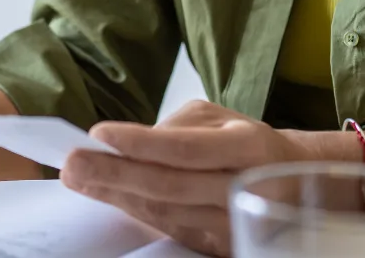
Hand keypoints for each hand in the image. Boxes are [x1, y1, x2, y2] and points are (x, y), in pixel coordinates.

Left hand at [61, 101, 311, 256]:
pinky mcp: (224, 247)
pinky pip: (172, 229)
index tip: (98, 133)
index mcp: (250, 146)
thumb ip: (178, 128)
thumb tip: (127, 145)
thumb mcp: (222, 120)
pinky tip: (109, 195)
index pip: (187, 149)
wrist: (293, 181)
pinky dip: (137, 211)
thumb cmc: (246, 142)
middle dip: (115, 175)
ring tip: (78, 177)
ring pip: (166, 213)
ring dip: (117, 195)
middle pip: (171, 187)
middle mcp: (246, 189)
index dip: (141, 143)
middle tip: (71, 163)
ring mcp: (236, 225)